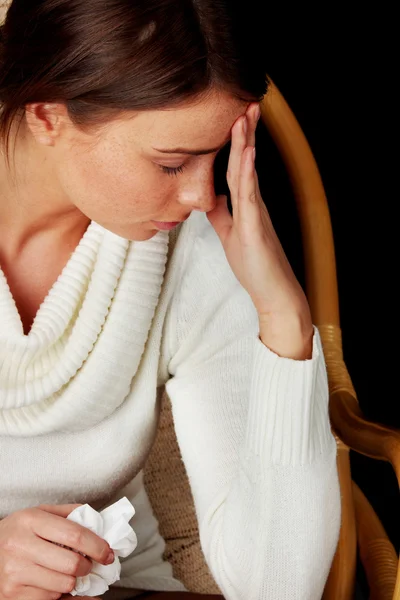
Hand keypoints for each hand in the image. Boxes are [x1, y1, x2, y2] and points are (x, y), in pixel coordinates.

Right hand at [0, 503, 113, 599]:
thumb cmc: (18, 530)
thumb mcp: (39, 513)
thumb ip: (68, 513)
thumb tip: (98, 522)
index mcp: (31, 520)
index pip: (75, 535)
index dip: (97, 546)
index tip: (107, 553)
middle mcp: (20, 545)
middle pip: (72, 564)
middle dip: (88, 567)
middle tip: (89, 565)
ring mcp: (14, 572)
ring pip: (63, 585)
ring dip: (73, 581)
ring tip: (70, 573)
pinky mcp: (11, 594)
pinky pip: (49, 599)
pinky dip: (57, 593)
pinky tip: (54, 583)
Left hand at [207, 102, 312, 358]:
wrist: (275, 293)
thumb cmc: (255, 266)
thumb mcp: (230, 235)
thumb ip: (221, 215)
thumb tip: (209, 197)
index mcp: (246, 205)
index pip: (236, 168)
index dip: (233, 144)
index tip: (232, 120)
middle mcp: (253, 204)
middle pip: (244, 162)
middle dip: (243, 132)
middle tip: (244, 103)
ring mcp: (256, 213)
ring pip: (247, 172)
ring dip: (245, 143)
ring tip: (244, 116)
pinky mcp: (256, 227)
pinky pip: (249, 194)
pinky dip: (247, 171)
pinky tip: (247, 152)